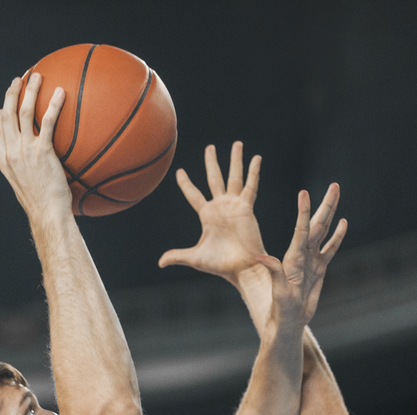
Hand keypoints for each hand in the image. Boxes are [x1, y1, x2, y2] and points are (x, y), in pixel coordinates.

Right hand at [0, 75, 70, 218]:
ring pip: (24, 112)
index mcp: (5, 162)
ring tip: (37, 76)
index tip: (3, 108)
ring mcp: (25, 151)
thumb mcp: (29, 191)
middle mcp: (11, 153)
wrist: (47, 214)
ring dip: (30, 91)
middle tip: (18, 81)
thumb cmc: (43, 207)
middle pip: (7, 116)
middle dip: (11, 94)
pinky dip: (53, 105)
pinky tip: (61, 93)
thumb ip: (31, 175)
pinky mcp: (42, 151)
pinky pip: (48, 122)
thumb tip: (42, 171)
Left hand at [159, 142, 267, 282]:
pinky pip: (250, 186)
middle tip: (210, 147)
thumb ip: (178, 256)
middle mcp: (220, 206)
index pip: (193, 195)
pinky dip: (254, 172)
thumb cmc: (221, 265)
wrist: (241, 268)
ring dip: (235, 160)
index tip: (179, 172)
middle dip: (211, 162)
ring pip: (234, 177)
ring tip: (237, 143)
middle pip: (214, 178)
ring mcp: (234, 205)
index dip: (186, 183)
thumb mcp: (196, 258)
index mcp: (207, 215)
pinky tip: (256, 158)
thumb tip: (160, 262)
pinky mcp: (247, 207)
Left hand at [255, 185, 346, 329]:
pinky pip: (330, 248)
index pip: (301, 229)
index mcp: (293, 257)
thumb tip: (260, 258)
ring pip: (324, 231)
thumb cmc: (281, 308)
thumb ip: (273, 272)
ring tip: (336, 194)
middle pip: (317, 224)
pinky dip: (337, 236)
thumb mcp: (279, 290)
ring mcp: (312, 259)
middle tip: (335, 185)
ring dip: (331, 213)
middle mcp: (302, 254)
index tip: (304, 193)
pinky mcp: (319, 268)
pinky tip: (343, 222)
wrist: (289, 320)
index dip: (303, 211)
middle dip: (326, 204)